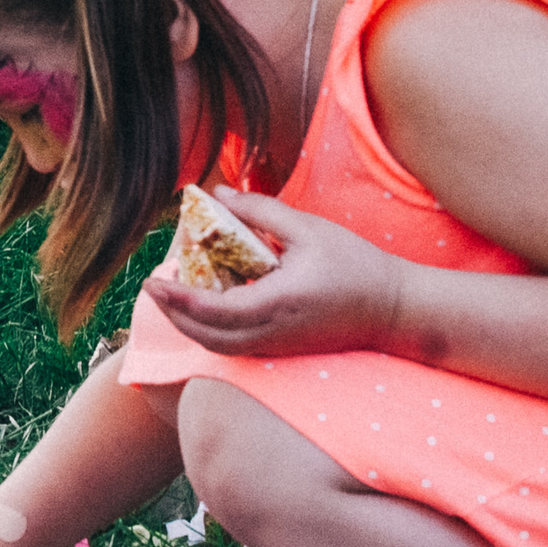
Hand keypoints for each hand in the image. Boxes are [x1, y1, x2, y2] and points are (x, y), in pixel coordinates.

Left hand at [142, 187, 407, 358]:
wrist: (395, 309)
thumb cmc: (355, 264)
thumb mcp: (309, 229)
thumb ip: (260, 211)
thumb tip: (218, 195)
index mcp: (278, 302)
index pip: (213, 310)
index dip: (177, 300)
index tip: (152, 282)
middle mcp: (272, 332)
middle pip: (206, 335)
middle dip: (173, 314)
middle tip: (153, 288)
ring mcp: (277, 347)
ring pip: (217, 347)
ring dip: (189, 325)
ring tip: (172, 296)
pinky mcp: (281, 350)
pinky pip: (234, 347)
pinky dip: (210, 331)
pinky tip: (203, 307)